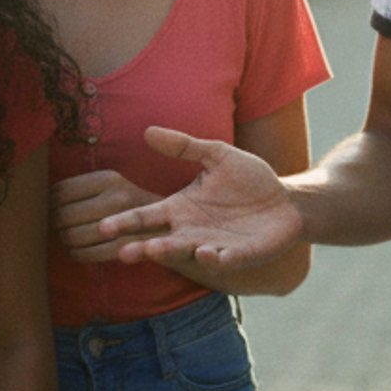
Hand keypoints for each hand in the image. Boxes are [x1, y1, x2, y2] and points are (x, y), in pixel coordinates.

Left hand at [51, 169, 162, 262]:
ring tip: (64, 238)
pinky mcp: (125, 248)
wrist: (173, 226)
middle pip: (64, 214)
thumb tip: (44, 195)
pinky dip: (76, 254)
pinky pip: (86, 253)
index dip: (48, 201)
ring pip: (73, 235)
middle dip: (54, 223)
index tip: (48, 207)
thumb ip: (84, 187)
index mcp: (109, 178)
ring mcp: (121, 224)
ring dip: (63, 240)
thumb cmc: (131, 204)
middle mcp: (116, 198)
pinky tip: (76, 251)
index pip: (62, 190)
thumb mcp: (114, 184)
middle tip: (54, 226)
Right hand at [97, 128, 303, 270]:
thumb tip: (147, 131)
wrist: (286, 201)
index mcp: (181, 208)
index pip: (146, 216)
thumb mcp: (217, 155)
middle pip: (161, 242)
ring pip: (188, 253)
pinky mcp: (241, 254)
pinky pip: (226, 259)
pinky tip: (207, 253)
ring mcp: (215, 246)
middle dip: (142, 247)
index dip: (125, 223)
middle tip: (122, 252)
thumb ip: (184, 147)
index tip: (104, 226)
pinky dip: (216, 258)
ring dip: (172, 253)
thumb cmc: (248, 179)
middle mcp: (192, 232)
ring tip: (155, 250)